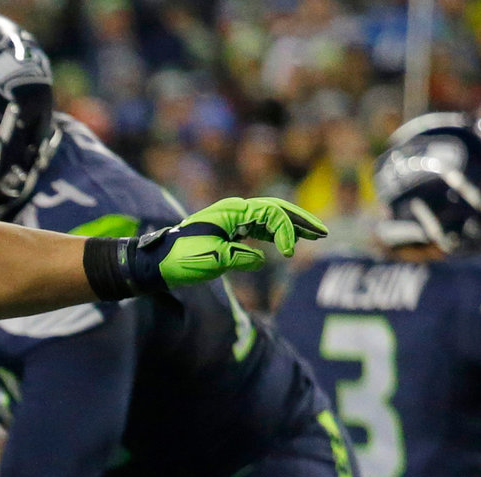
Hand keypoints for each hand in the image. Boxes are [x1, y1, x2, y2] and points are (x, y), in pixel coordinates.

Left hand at [116, 197, 327, 296]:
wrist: (156, 262)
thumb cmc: (181, 260)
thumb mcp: (212, 261)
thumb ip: (239, 258)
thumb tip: (261, 259)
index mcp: (232, 212)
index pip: (271, 215)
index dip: (286, 233)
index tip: (289, 256)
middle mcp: (234, 210)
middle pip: (276, 210)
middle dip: (300, 221)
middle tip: (323, 233)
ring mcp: (231, 219)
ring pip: (269, 218)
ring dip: (291, 227)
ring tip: (313, 236)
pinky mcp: (228, 231)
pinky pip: (258, 228)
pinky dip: (275, 233)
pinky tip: (286, 243)